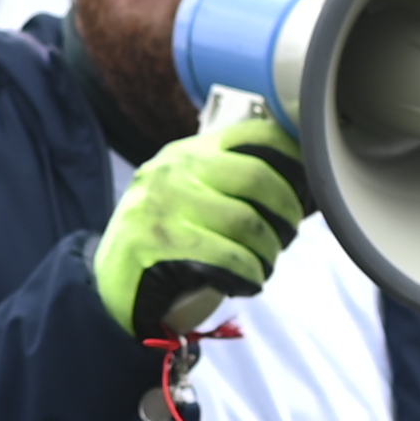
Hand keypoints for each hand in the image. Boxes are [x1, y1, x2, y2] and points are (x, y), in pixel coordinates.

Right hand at [90, 113, 306, 335]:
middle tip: (288, 235)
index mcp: (189, 152)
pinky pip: (225, 257)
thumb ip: (236, 186)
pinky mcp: (153, 245)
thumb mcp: (195, 198)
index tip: (307, 189)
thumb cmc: (168, 241)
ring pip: (245, 222)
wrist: (111, 284)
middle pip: (258, 178)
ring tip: (265, 265)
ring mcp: (160, 205)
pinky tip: (248, 282)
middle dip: (287, 213)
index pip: (255, 136)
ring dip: (268, 252)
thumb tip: (307, 191)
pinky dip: (248, 274)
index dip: (294, 160)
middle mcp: (173, 170)